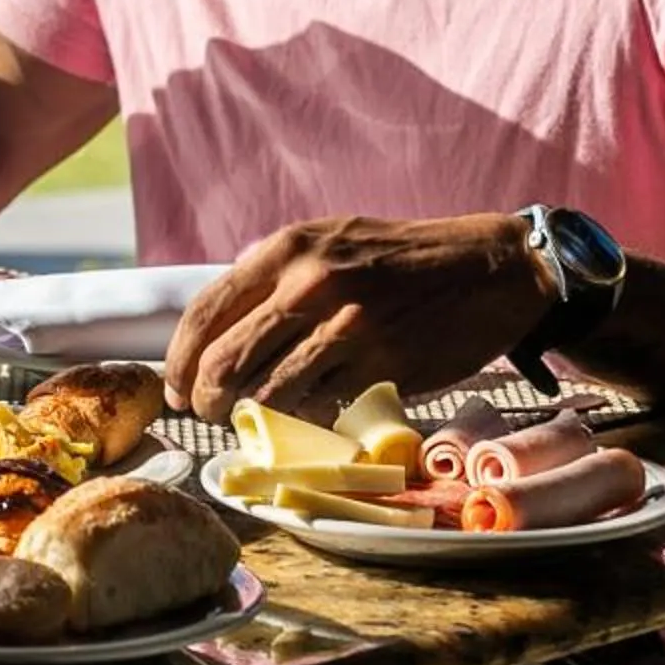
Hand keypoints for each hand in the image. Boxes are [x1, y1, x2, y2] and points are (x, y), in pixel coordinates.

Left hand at [162, 213, 554, 421]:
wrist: (489, 269)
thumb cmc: (398, 258)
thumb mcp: (326, 241)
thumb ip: (273, 276)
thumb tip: (219, 327)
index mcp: (285, 250)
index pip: (205, 314)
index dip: (180, 361)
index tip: (175, 388)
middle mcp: (309, 285)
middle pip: (226, 361)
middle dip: (205, 399)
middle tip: (208, 415)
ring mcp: (347, 326)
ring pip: (269, 393)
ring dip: (250, 419)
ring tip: (251, 423)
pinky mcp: (383, 364)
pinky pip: (323, 406)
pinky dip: (306, 419)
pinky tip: (306, 417)